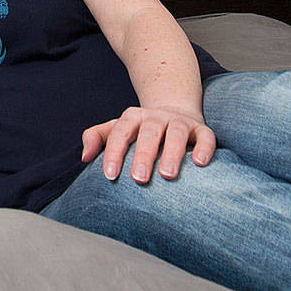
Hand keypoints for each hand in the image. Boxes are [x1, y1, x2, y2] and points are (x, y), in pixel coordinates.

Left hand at [81, 104, 215, 183]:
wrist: (174, 112)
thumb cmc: (140, 129)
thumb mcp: (117, 129)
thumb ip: (97, 137)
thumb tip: (85, 157)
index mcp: (133, 117)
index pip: (120, 132)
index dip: (114, 152)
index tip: (110, 175)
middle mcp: (156, 117)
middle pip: (149, 132)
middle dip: (143, 155)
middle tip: (138, 179)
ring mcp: (179, 122)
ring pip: (176, 133)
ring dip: (172, 153)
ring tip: (168, 175)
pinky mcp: (200, 129)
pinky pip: (205, 136)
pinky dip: (203, 148)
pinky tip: (199, 163)